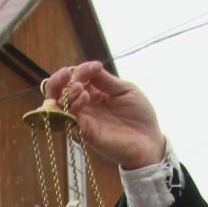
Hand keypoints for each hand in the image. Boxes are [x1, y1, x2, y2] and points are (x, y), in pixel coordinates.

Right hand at [40, 62, 165, 169]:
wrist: (150, 140)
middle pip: (58, 92)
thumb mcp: (125, 90)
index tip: (96, 67)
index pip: (76, 78)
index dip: (82, 69)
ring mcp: (83, 119)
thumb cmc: (140, 115)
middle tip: (67, 74)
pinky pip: (69, 119)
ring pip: (58, 106)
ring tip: (80, 88)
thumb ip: (106, 80)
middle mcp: (85, 106)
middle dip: (58, 80)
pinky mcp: (85, 133)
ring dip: (65, 92)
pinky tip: (85, 98)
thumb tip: (90, 66)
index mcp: (94, 93)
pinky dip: (73, 106)